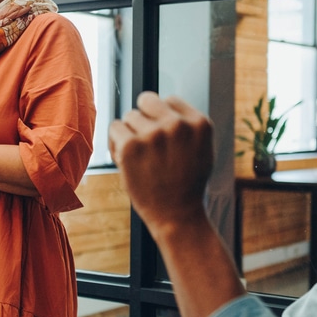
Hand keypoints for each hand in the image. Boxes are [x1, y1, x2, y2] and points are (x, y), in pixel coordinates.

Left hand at [108, 92, 213, 238]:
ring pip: (129, 116)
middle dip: (144, 118)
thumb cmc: (186, 184)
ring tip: (139, 156)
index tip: (161, 136)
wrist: (177, 215)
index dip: (161, 117)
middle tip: (146, 142)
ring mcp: (153, 134)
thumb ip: (187, 125)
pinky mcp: (131, 146)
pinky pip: (115, 128)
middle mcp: (177, 125)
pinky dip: (116, 142)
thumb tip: (164, 103)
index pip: (170, 100)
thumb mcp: (201, 149)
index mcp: (199, 123)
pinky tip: (126, 159)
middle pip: (147, 100)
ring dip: (129, 133)